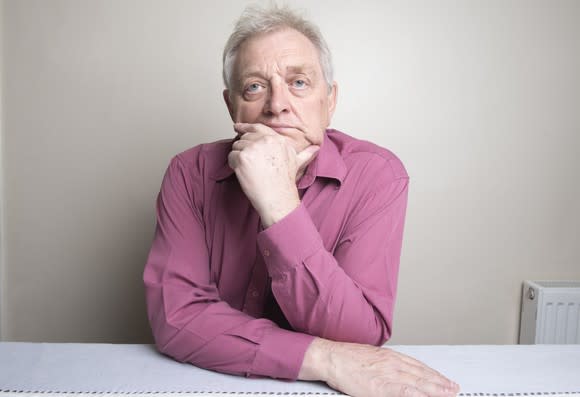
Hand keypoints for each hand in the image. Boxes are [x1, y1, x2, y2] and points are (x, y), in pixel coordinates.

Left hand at [228, 123, 318, 226]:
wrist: (277, 197)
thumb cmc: (285, 182)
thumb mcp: (297, 163)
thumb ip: (305, 153)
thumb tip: (316, 147)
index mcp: (277, 139)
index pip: (257, 127)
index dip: (245, 127)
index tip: (238, 127)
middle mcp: (265, 140)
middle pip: (244, 137)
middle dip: (243, 148)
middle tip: (247, 161)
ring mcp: (253, 148)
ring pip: (236, 146)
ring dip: (238, 157)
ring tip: (249, 169)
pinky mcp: (242, 157)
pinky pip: (231, 156)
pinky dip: (233, 165)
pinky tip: (243, 173)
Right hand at [299, 338, 459, 396]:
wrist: (332, 357)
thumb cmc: (347, 358)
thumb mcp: (372, 357)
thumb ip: (386, 364)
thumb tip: (397, 372)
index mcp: (391, 357)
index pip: (419, 367)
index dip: (434, 375)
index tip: (445, 380)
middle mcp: (393, 364)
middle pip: (423, 375)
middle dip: (441, 383)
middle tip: (454, 389)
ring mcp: (388, 375)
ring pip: (418, 383)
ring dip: (436, 389)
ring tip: (449, 393)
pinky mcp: (380, 386)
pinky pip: (404, 392)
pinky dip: (417, 395)